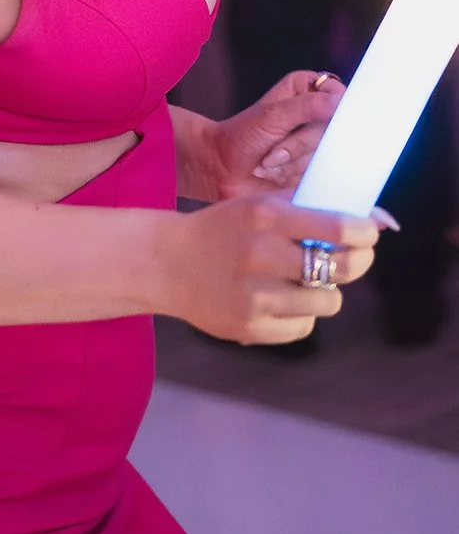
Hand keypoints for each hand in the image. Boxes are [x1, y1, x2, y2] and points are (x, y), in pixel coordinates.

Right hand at [159, 194, 377, 346]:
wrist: (165, 264)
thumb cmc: (220, 230)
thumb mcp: (256, 205)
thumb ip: (305, 208)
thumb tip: (366, 218)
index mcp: (265, 217)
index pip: (338, 227)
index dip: (364, 233)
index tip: (368, 234)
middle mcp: (261, 256)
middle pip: (341, 268)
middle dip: (356, 262)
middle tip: (351, 259)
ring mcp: (255, 296)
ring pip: (328, 302)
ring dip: (325, 291)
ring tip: (305, 282)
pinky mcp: (249, 328)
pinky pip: (303, 327)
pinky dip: (300, 315)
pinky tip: (282, 301)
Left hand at [210, 70, 343, 198]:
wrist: (222, 170)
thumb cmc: (242, 137)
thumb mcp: (272, 116)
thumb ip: (307, 106)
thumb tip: (339, 102)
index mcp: (309, 90)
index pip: (340, 97)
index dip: (330, 112)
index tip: (306, 123)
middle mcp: (317, 115)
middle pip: (335, 131)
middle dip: (300, 143)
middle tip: (273, 144)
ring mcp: (317, 144)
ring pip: (327, 156)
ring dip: (292, 162)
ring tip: (268, 159)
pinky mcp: (314, 169)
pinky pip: (319, 175)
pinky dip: (292, 176)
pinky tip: (273, 172)